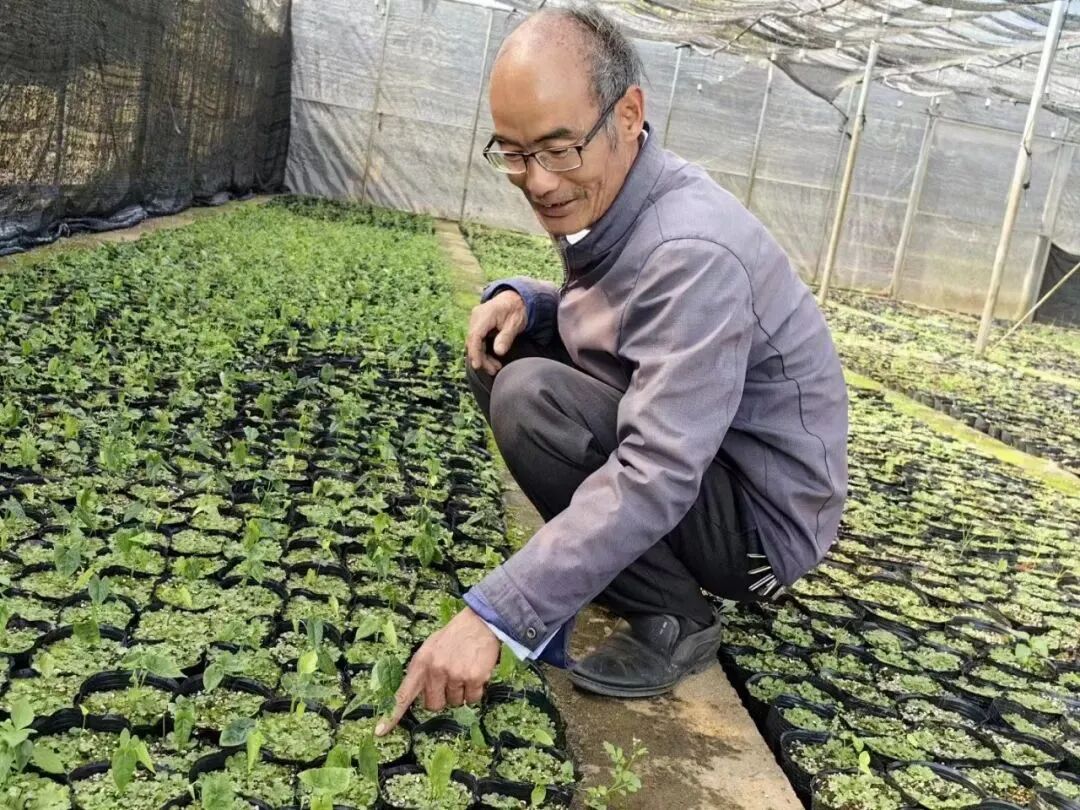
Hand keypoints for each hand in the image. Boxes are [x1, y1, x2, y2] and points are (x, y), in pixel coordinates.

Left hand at [375, 607, 500, 735]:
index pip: (403, 695)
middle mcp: (435, 670)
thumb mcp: (430, 648)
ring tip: (464, 671)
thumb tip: (419, 694)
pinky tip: (475, 673)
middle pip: (433, 705)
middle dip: (441, 698)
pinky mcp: (474, 678)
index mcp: (421, 663)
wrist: (480, 623)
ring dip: (460, 693)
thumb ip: (423, 670)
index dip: (392, 715)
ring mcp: (455, 675)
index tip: (379, 731)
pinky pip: (472, 699)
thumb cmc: (453, 636)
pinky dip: (474, 691)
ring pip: (455, 703)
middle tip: (449, 681)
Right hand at [466, 290, 526, 375]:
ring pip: (474, 344)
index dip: (475, 352)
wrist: (516, 299)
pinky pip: (477, 342)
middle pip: (473, 342)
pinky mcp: (478, 326)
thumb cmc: (516, 310)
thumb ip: (506, 337)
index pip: (475, 336)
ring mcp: (476, 321)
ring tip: (495, 368)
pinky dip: (483, 352)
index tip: (477, 365)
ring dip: (482, 357)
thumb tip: (498, 352)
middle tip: (493, 370)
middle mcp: (476, 317)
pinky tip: (492, 361)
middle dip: (481, 358)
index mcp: (485, 314)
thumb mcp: (515, 324)